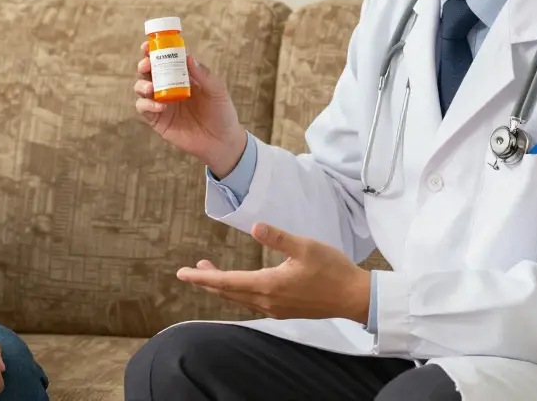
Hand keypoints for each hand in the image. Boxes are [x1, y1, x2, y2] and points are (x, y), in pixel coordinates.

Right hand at [134, 43, 246, 175]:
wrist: (222, 142)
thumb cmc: (222, 113)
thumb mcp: (217, 91)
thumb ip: (203, 74)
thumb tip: (188, 57)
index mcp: (182, 76)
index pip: (165, 59)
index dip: (154, 51)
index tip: (148, 45)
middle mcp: (168, 87)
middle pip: (149, 72)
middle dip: (144, 65)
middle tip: (146, 65)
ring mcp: (162, 103)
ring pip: (142, 89)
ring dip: (142, 85)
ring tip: (151, 88)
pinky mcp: (158, 120)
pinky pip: (144, 109)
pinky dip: (147, 105)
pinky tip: (160, 106)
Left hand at [176, 223, 372, 323]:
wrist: (354, 297)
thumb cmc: (332, 269)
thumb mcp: (305, 246)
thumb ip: (278, 237)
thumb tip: (255, 226)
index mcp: (268, 285)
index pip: (226, 282)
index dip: (202, 277)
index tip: (182, 273)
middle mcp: (267, 301)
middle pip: (228, 292)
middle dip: (207, 282)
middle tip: (190, 271)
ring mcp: (275, 308)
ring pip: (239, 299)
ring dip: (222, 286)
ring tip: (209, 273)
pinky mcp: (284, 310)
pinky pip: (251, 303)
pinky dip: (237, 292)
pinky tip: (239, 285)